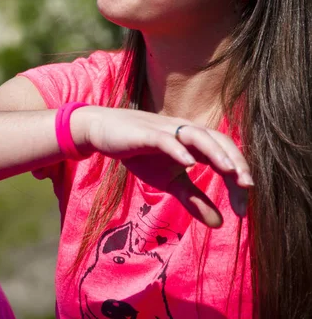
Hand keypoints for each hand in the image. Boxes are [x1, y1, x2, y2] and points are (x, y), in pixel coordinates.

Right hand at [73, 106, 252, 227]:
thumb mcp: (169, 181)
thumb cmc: (140, 153)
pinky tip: (188, 163)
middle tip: (247, 186)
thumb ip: (194, 199)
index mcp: (195, 143)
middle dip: (235, 160)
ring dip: (215, 151)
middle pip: (218, 139)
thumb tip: (220, 223)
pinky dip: (178, 149)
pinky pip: (166, 139)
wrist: (105, 133)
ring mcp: (167, 129)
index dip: (237, 176)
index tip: (243, 208)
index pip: (224, 154)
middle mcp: (185, 132)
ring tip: (229, 171)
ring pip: (197, 135)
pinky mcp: (146, 133)